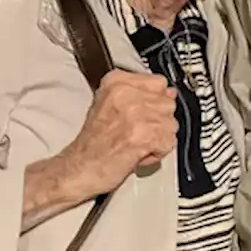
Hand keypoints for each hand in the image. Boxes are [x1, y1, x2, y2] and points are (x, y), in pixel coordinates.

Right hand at [53, 70, 178, 197]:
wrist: (79, 168)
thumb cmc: (92, 143)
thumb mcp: (109, 105)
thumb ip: (140, 95)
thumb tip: (169, 93)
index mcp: (117, 82)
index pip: (159, 83)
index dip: (154, 102)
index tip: (143, 113)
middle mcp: (127, 93)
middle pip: (168, 103)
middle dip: (158, 121)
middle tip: (135, 132)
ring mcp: (137, 113)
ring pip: (171, 123)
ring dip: (158, 138)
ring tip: (135, 143)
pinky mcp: (145, 135)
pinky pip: (169, 142)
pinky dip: (157, 153)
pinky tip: (138, 153)